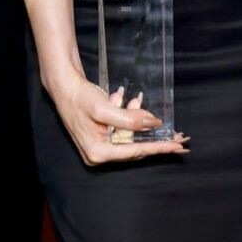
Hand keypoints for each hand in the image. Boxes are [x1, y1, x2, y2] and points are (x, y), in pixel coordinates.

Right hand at [49, 67, 189, 168]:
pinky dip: (127, 117)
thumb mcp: (105, 108)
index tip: (176, 147)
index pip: (135, 151)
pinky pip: (122, 130)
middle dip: (152, 134)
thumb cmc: (79, 98)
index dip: (158, 148)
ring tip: (136, 101)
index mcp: (98, 152)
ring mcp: (99, 147)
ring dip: (136, 118)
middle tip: (177, 134)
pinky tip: (123, 101)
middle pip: (135, 147)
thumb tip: (153, 124)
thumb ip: (129, 120)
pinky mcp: (101, 138)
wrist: (64, 87)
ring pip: (130, 137)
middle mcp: (99, 154)